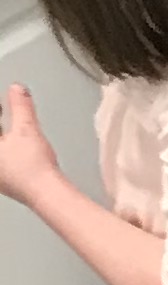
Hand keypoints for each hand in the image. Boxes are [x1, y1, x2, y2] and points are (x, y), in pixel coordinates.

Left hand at [0, 82, 61, 206]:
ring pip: (0, 150)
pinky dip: (7, 150)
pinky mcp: (6, 182)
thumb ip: (21, 106)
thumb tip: (17, 90)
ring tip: (11, 128)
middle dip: (1, 126)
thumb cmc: (32, 169)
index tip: (3, 105)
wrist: (46, 194)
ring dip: (5, 137)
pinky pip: (3, 161)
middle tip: (6, 113)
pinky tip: (16, 145)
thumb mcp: (26, 129)